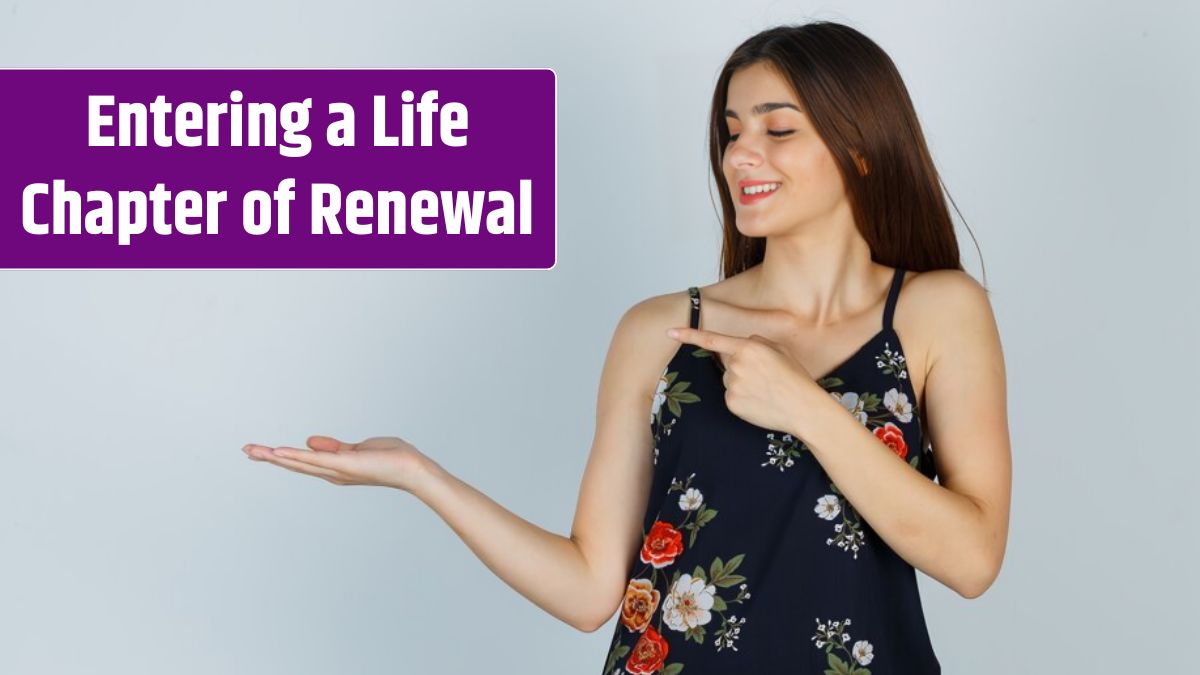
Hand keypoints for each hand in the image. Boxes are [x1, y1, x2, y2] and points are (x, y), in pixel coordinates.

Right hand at [243, 435, 431, 492]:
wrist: (412, 468)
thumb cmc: (391, 459)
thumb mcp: (358, 448)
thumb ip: (333, 446)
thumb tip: (309, 441)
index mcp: (335, 467)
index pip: (302, 461)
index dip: (280, 456)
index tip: (260, 450)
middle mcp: (332, 473)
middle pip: (294, 464)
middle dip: (269, 457)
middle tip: (246, 450)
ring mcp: (337, 470)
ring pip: (299, 462)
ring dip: (275, 456)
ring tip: (253, 450)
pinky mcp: (344, 464)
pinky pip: (316, 459)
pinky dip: (296, 456)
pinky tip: (279, 452)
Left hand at [667, 327, 820, 433]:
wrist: (803, 408)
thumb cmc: (795, 378)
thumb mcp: (780, 351)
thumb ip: (758, 342)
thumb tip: (743, 344)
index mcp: (749, 347)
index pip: (712, 340)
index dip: (688, 335)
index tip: (669, 332)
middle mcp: (737, 365)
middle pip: (727, 362)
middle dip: (740, 366)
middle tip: (765, 376)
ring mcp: (732, 385)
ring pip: (729, 380)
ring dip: (742, 383)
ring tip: (765, 390)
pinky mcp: (731, 403)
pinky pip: (731, 396)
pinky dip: (742, 399)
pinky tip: (759, 402)